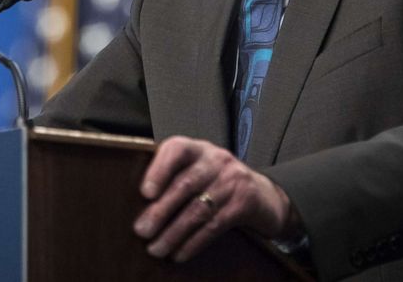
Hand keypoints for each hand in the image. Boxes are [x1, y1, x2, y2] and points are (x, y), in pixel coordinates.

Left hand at [133, 136, 299, 261]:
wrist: (264, 195)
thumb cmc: (216, 182)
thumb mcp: (197, 170)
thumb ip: (172, 177)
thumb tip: (138, 204)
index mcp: (198, 149)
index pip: (176, 149)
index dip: (159, 170)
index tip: (145, 193)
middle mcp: (215, 159)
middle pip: (184, 184)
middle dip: (160, 211)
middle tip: (141, 230)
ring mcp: (232, 180)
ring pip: (198, 209)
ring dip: (173, 233)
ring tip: (155, 249)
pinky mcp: (244, 203)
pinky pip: (214, 225)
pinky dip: (193, 242)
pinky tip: (179, 254)